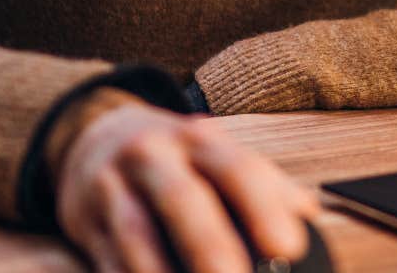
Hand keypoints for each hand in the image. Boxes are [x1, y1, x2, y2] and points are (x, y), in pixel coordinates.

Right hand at [49, 89, 318, 272]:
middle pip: (181, 198)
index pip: (237, 168)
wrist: (94, 137)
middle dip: (208, 244)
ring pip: (137, 234)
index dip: (263, 207)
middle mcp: (154, 156)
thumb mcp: (216, 155)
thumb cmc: (176, 158)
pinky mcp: (85, 224)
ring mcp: (114, 187)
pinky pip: (108, 261)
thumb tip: (311, 216)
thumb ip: (266, 186)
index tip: (288, 247)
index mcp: (200, 141)